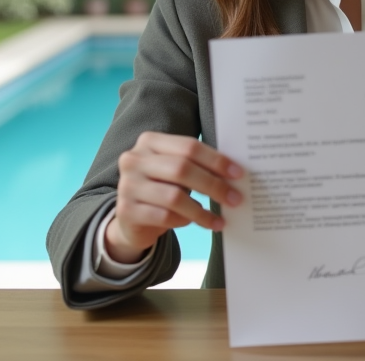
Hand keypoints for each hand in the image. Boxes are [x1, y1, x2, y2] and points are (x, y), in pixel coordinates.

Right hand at [104, 131, 244, 262]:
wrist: (132, 219)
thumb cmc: (162, 189)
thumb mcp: (175, 171)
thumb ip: (196, 166)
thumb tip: (235, 174)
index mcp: (150, 142)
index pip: (189, 146)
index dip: (215, 160)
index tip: (238, 174)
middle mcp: (134, 159)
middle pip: (182, 169)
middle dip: (213, 185)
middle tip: (235, 198)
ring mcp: (127, 185)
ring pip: (174, 196)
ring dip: (202, 211)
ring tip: (219, 220)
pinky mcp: (126, 211)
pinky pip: (164, 216)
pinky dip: (184, 220)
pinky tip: (196, 223)